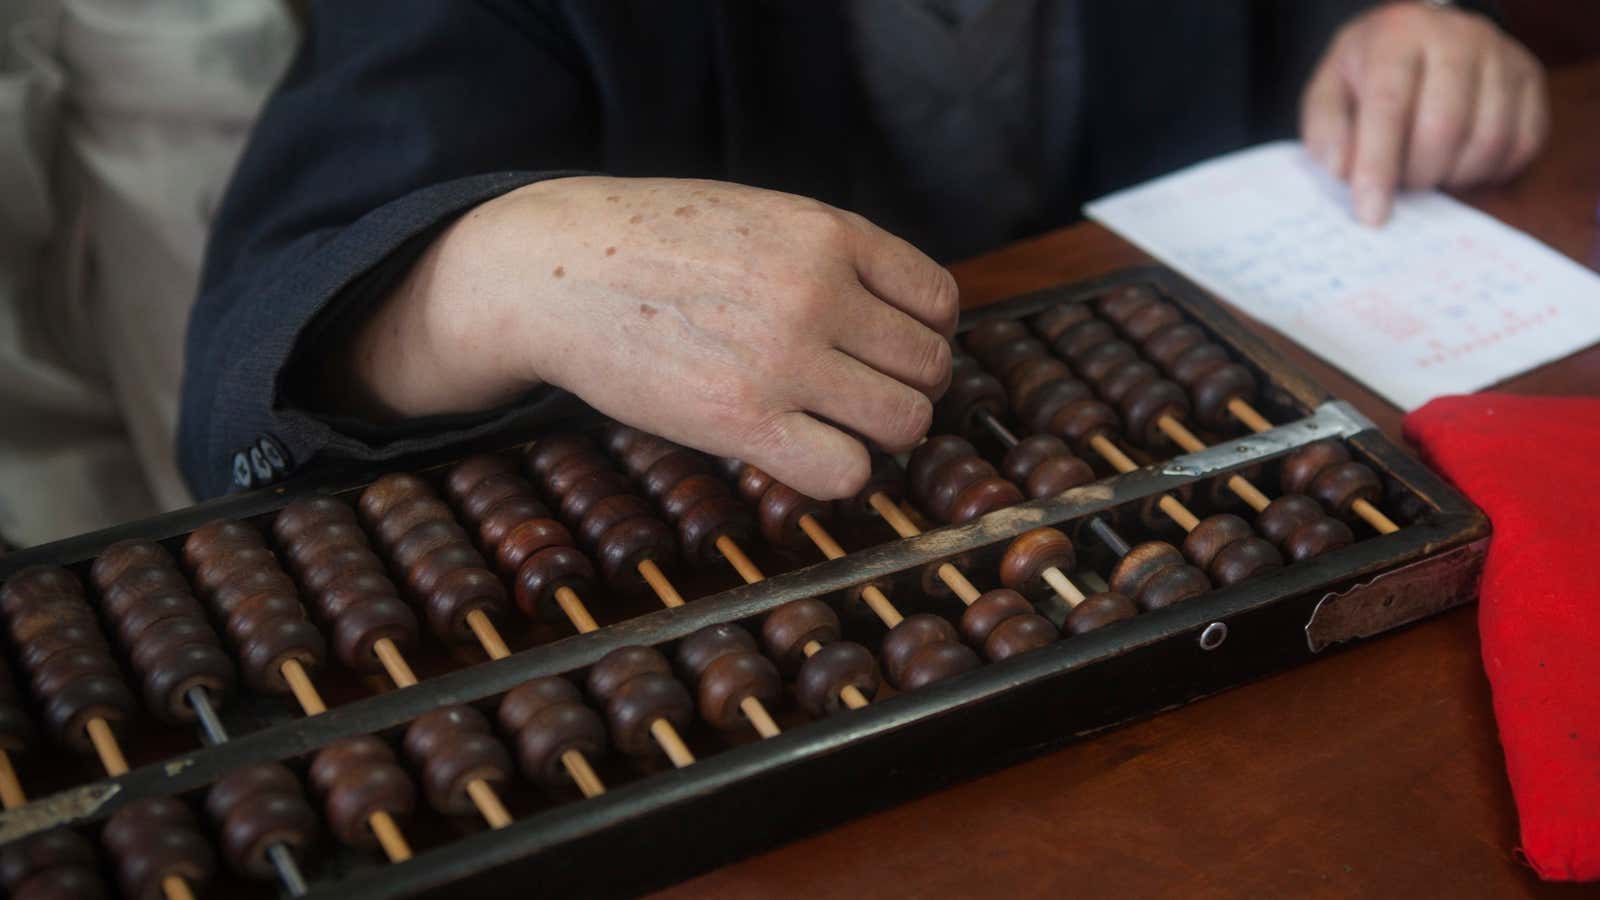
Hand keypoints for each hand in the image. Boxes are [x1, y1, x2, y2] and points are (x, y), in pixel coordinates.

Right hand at [331, 176, 957, 498]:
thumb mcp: (757, 216)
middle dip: (905, 389)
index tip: (886, 353)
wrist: (553, 268)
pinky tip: (800, 454)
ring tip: (833, 427)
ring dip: (878, 435)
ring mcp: (784, 357)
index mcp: (829, 232)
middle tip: (858, 398)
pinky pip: (846, 472)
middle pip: (930, 368)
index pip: (939, 301)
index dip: (922, 336)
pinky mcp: (742, 420)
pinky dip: (838, 474)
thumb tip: (899, 321)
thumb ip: (830, 257)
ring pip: (904, 422)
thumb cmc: (650, 244)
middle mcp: (820, 291)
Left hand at [1300, 2, 1547, 225]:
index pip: (1388, 108)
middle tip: (1401, 185)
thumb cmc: (1367, 74)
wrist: (1419, 35)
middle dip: (1418, 175)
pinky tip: (1460, 165)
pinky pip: (1521, 144)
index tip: (1371, 217)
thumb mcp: (1329, 91)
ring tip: (1428, 172)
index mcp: (1397, 36)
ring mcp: (1501, 55)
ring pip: (1488, 140)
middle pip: (1444, 127)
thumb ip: (1327, 131)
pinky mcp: (1529, 78)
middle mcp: (1457, 37)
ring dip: (1453, 176)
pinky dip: (1489, 171)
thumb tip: (1344, 171)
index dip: (1377, 168)